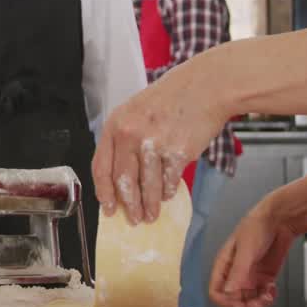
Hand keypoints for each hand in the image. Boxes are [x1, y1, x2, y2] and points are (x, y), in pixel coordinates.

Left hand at [92, 54, 230, 223]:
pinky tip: (168, 194)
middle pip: (124, 182)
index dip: (104, 192)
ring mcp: (154, 144)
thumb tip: (122, 179)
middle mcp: (131, 134)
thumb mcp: (135, 111)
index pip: (101, 167)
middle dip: (129, 206)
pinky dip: (168, 191)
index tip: (108, 208)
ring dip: (150, 205)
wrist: (205, 87)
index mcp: (116, 124)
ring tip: (151, 214)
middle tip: (134, 219)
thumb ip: (125, 141)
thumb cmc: (171, 99)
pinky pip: (169, 181)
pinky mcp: (178, 153)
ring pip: (147, 186)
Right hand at [208, 203, 298, 306]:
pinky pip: (261, 297)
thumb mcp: (246, 250)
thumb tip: (228, 293)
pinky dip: (268, 298)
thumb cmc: (257, 227)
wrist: (280, 220)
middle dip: (246, 306)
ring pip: (248, 302)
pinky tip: (273, 288)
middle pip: (233, 301)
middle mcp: (234, 274)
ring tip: (270, 294)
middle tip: (261, 301)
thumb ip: (238, 272)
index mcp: (223, 266)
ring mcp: (249, 277)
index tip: (241, 304)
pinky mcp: (263, 279)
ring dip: (259, 304)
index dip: (226, 302)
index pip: (216, 292)